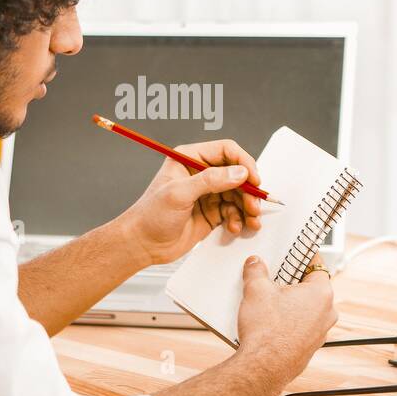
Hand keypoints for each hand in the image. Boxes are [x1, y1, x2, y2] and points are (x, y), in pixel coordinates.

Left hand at [120, 139, 264, 264]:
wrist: (142, 244)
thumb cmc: (150, 215)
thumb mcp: (179, 194)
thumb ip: (210, 181)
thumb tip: (238, 173)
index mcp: (189, 158)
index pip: (225, 151)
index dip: (243, 163)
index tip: (253, 179)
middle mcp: (200, 173)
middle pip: (236, 174)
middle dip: (248, 190)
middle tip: (254, 205)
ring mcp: (207, 193)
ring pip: (238, 194)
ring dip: (247, 207)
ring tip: (251, 220)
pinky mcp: (211, 212)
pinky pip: (233, 211)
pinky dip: (239, 219)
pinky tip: (235, 227)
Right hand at [235, 256, 336, 384]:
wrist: (263, 368)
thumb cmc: (266, 331)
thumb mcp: (256, 290)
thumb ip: (256, 271)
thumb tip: (255, 263)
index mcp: (321, 293)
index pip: (316, 265)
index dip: (302, 257)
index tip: (293, 253)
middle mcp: (327, 313)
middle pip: (310, 288)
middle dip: (291, 281)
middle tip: (273, 276)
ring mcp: (320, 333)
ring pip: (306, 309)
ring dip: (289, 303)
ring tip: (266, 301)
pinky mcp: (309, 348)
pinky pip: (300, 327)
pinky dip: (288, 322)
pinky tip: (268, 322)